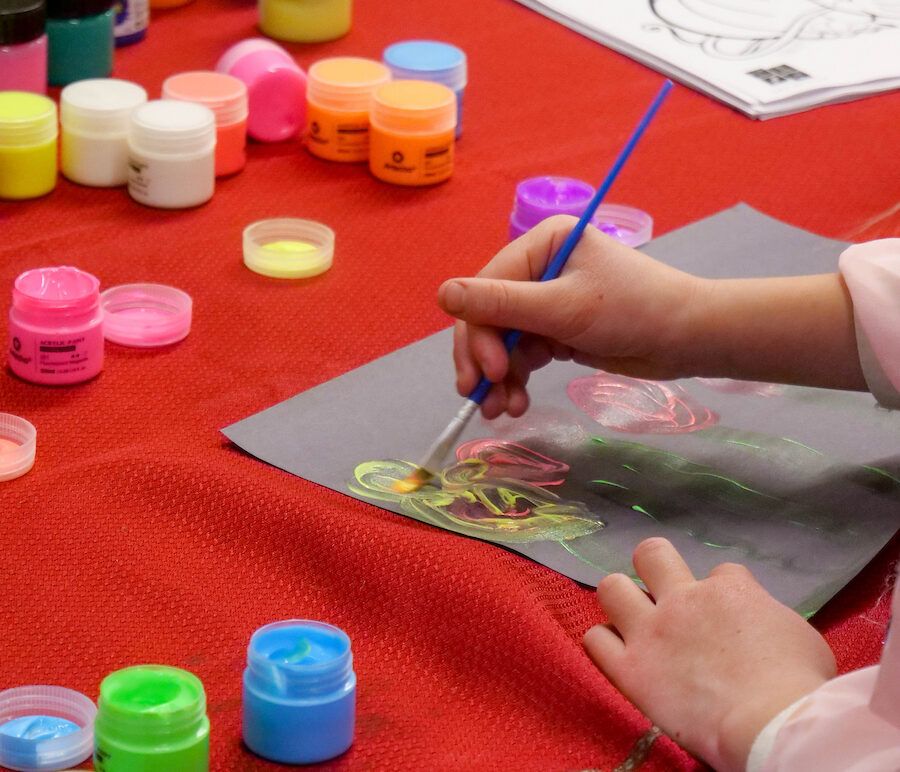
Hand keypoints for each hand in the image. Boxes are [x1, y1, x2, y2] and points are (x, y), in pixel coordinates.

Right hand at [437, 216, 702, 418]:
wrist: (687, 339)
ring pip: (502, 340)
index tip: (486, 373)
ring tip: (505, 410)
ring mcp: (547, 300)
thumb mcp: (563, 308)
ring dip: (499, 377)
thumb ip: (501, 304)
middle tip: (482, 399)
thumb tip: (442, 294)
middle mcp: (539, 267)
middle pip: (489, 316)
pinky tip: (517, 402)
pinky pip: (522, 354)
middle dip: (484, 359)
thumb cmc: (632, 311)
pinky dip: (516, 379)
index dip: (478, 332)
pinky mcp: (556, 328)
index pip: (487, 287)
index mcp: (541, 244)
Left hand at [583, 538, 835, 771]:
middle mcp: (683, 600)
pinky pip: (595, 640)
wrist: (773, 723)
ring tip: (632, 619)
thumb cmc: (798, 684)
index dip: (723, 593)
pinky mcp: (630, 668)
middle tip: (662, 590)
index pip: (720, 573)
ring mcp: (652, 631)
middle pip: (651, 554)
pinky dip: (604, 643)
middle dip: (655, 565)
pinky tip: (618, 654)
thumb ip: (767, 617)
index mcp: (729, 588)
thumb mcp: (798, 634)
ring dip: (621, 599)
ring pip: (611, 587)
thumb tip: (759, 624)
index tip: (729, 618)